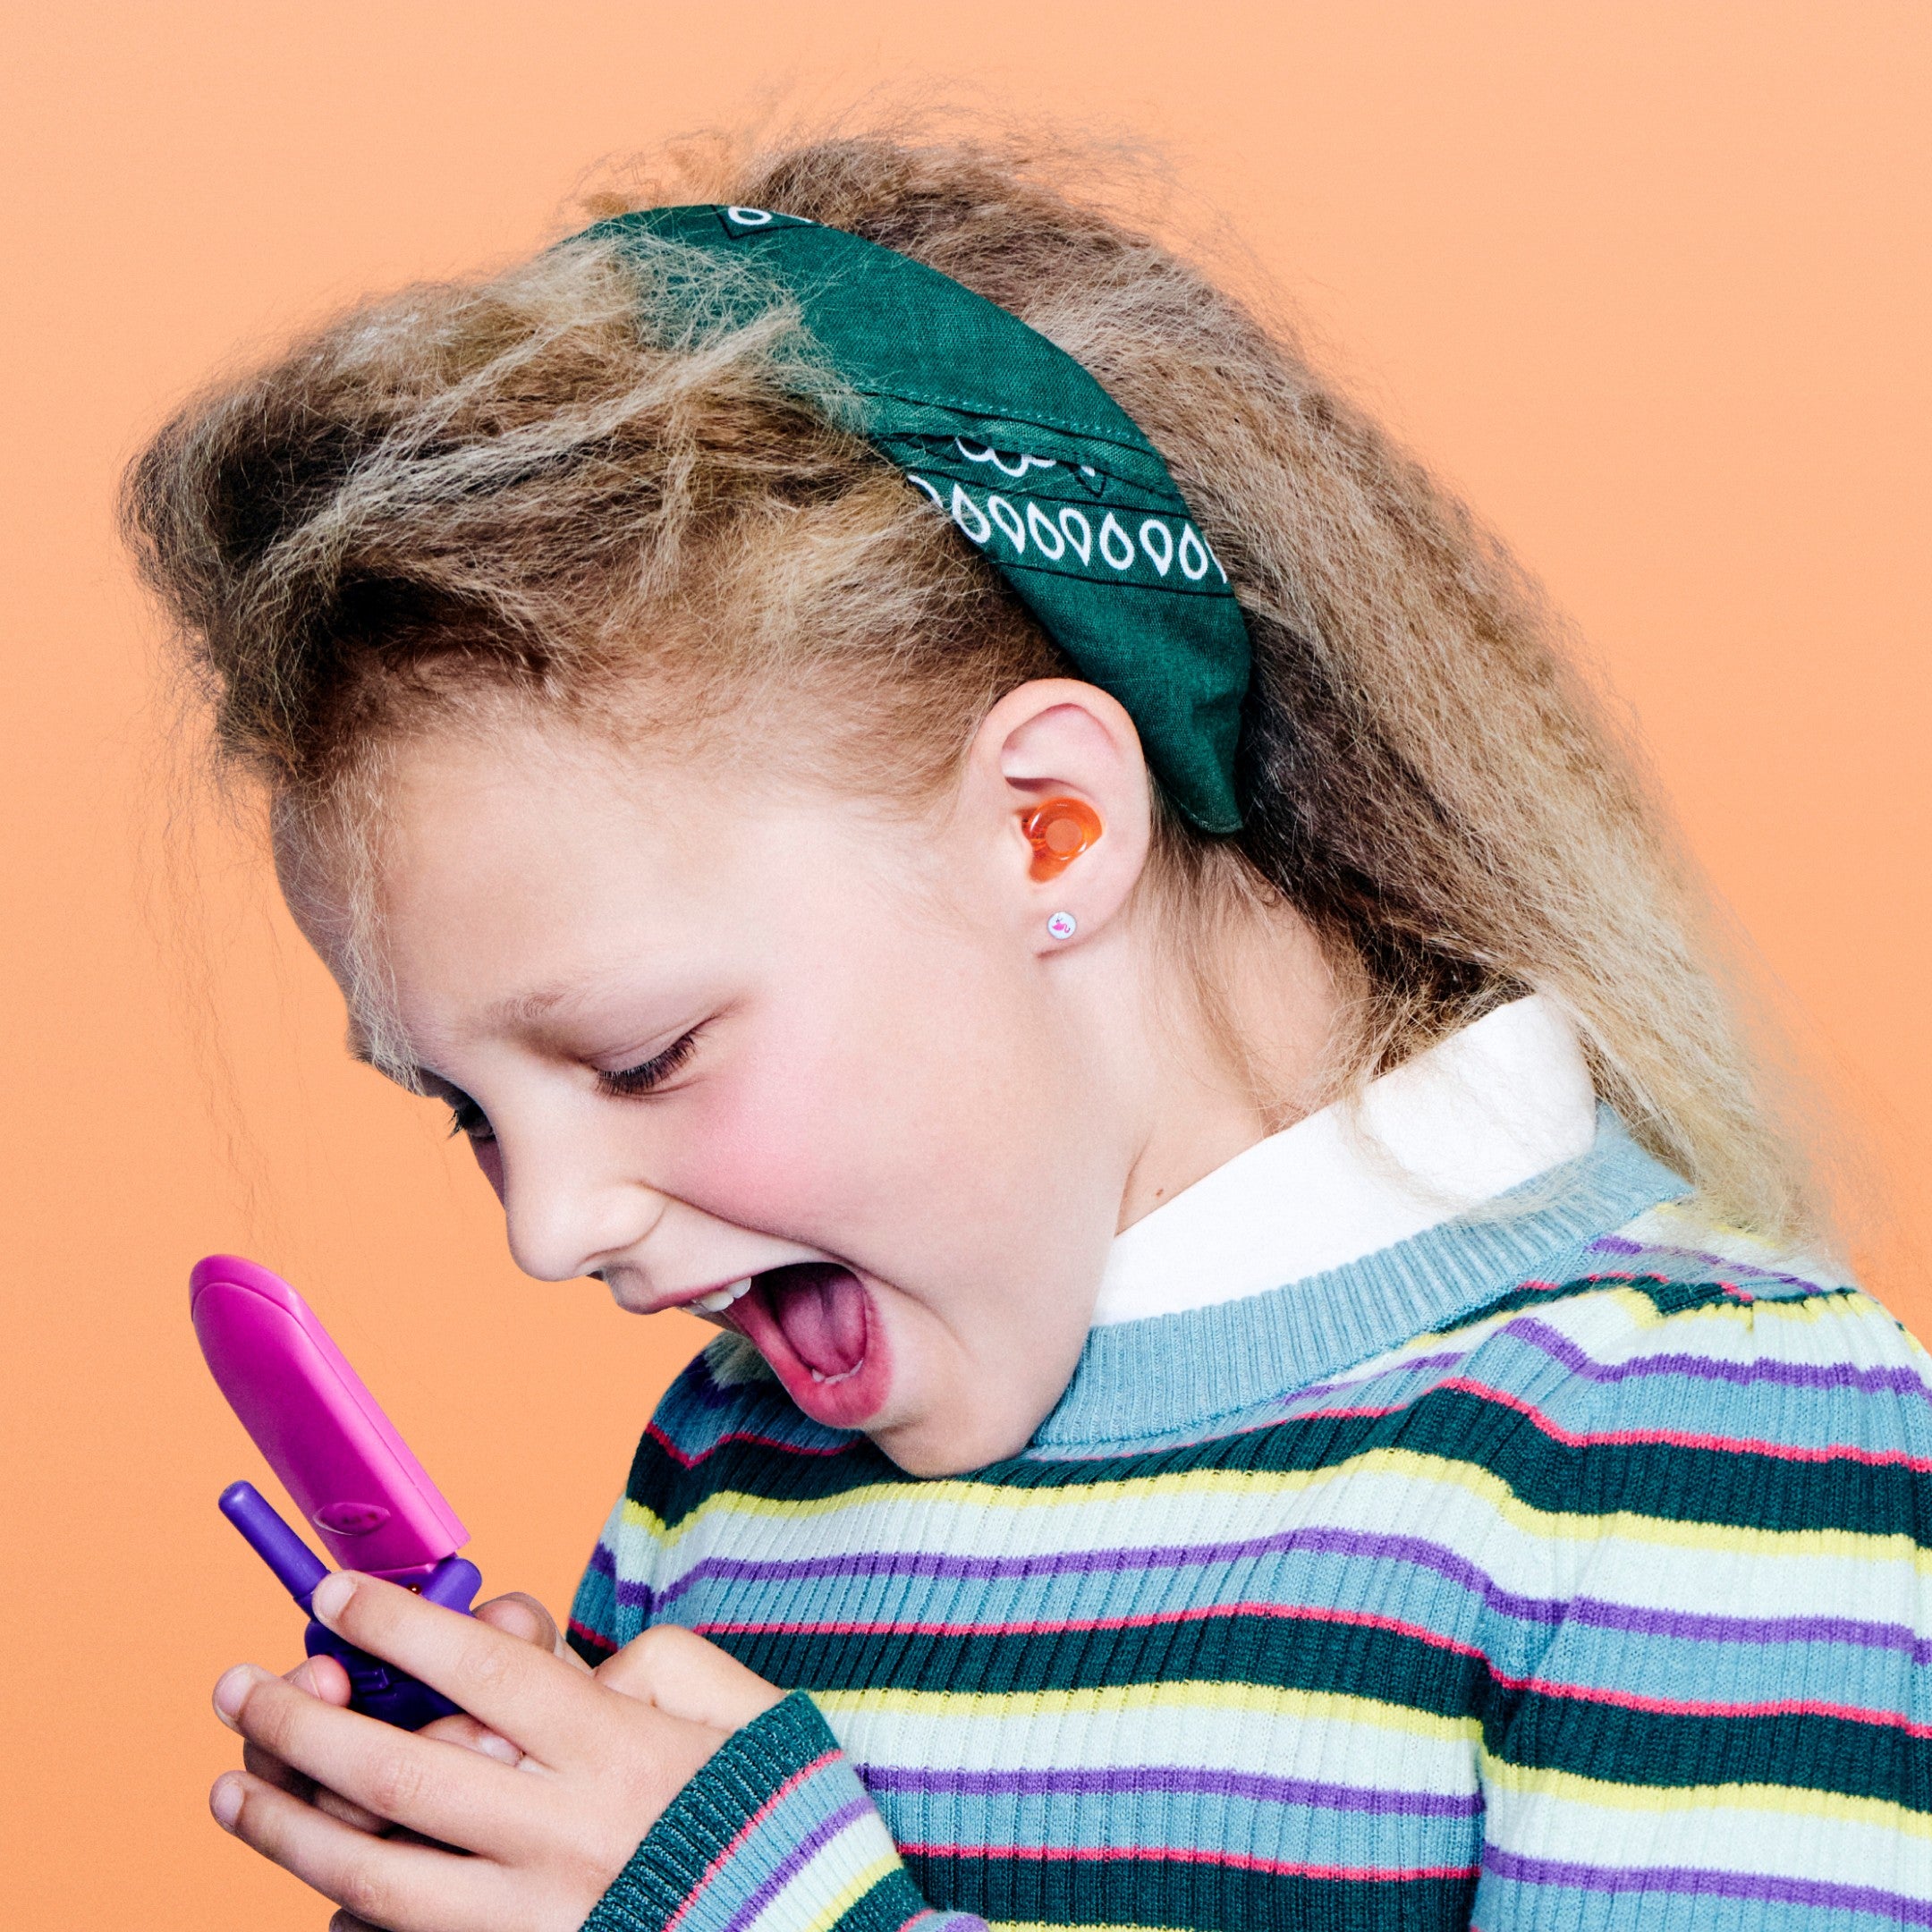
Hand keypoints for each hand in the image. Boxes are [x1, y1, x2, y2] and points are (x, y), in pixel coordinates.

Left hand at [209, 1572, 784, 1931]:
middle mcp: (567, 1834)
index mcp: (619, 1750)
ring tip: (235, 1787)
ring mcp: (537, 1918)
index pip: (486, 1673)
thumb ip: (650, 1663)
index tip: (333, 1596)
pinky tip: (314, 1885)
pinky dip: (346, 1917)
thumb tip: (555, 1668)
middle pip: (405, 1771)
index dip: (399, 1627)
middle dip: (306, 1721)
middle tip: (240, 1683)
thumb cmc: (776, 1809)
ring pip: (378, 1875)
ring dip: (289, 1829)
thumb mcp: (735, 1706)